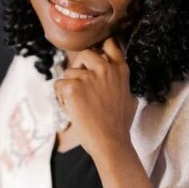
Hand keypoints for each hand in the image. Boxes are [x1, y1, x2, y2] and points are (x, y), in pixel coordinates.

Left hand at [53, 38, 136, 157]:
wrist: (110, 143)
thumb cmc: (119, 126)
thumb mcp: (130, 99)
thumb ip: (121, 84)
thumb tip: (117, 81)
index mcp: (121, 70)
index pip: (110, 45)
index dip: (100, 48)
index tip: (96, 55)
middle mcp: (105, 69)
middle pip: (85, 53)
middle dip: (80, 67)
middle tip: (80, 85)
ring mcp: (88, 77)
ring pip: (69, 72)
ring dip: (69, 86)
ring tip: (77, 105)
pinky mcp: (72, 87)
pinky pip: (58, 84)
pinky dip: (61, 97)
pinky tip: (71, 109)